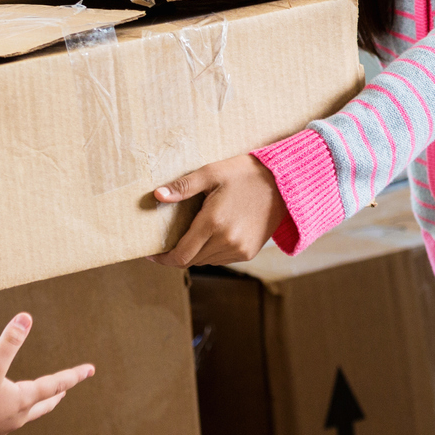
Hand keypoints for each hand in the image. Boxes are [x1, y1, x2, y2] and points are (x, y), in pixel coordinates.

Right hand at [0, 314, 94, 434]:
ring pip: (26, 414)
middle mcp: (17, 416)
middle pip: (44, 404)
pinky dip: (13, 412)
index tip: (90, 370)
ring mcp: (2, 427)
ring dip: (35, 405)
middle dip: (55, 394)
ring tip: (36, 400)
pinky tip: (3, 412)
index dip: (74, 375)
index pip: (55, 384)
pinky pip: (7, 421)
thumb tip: (26, 318)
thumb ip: (7, 342)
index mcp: (22, 400)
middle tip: (65, 390)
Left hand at [150, 153, 286, 267]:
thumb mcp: (211, 173)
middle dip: (176, 254)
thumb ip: (183, 187)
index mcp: (213, 223)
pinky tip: (210, 236)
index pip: (180, 255)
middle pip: (191, 260)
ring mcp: (239, 249)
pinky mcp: (249, 252)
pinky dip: (210, 252)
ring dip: (194, 253)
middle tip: (167, 241)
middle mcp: (226, 241)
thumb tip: (157, 195)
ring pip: (205, 261)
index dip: (163, 259)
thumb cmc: (244, 174)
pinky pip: (220, 259)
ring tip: (189, 235)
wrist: (283, 184)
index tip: (152, 254)